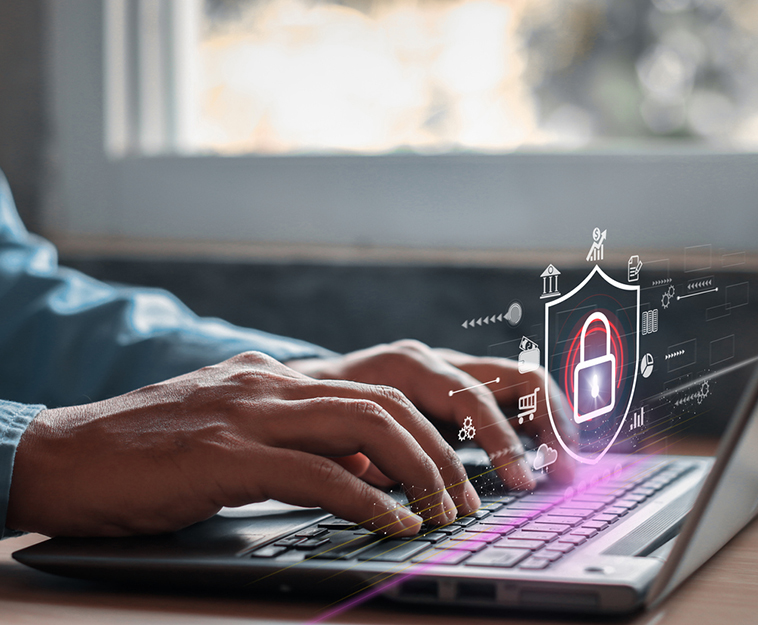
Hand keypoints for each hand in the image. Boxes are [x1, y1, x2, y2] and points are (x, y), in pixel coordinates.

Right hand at [7, 352, 478, 536]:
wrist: (62, 456)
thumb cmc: (143, 455)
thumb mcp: (230, 436)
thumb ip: (291, 443)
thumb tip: (359, 474)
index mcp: (274, 379)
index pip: (373, 390)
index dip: (425, 430)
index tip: (454, 469)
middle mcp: (270, 385)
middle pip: (384, 404)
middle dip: (439, 451)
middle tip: (465, 496)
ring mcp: (249, 415)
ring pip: (365, 426)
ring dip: (418, 471)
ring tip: (443, 511)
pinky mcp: (225, 455)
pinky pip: (316, 473)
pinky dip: (366, 500)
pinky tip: (392, 523)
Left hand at [288, 341, 576, 489]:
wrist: (300, 388)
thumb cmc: (314, 416)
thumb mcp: (333, 438)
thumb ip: (375, 462)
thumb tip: (416, 497)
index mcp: (408, 368)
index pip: (474, 399)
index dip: (503, 443)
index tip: (523, 482)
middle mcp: (437, 361)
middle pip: (515, 377)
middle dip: (549, 424)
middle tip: (566, 472)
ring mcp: (451, 370)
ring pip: (523, 381)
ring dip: (553, 421)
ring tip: (570, 463)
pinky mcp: (459, 388)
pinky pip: (512, 395)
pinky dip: (536, 422)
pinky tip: (549, 453)